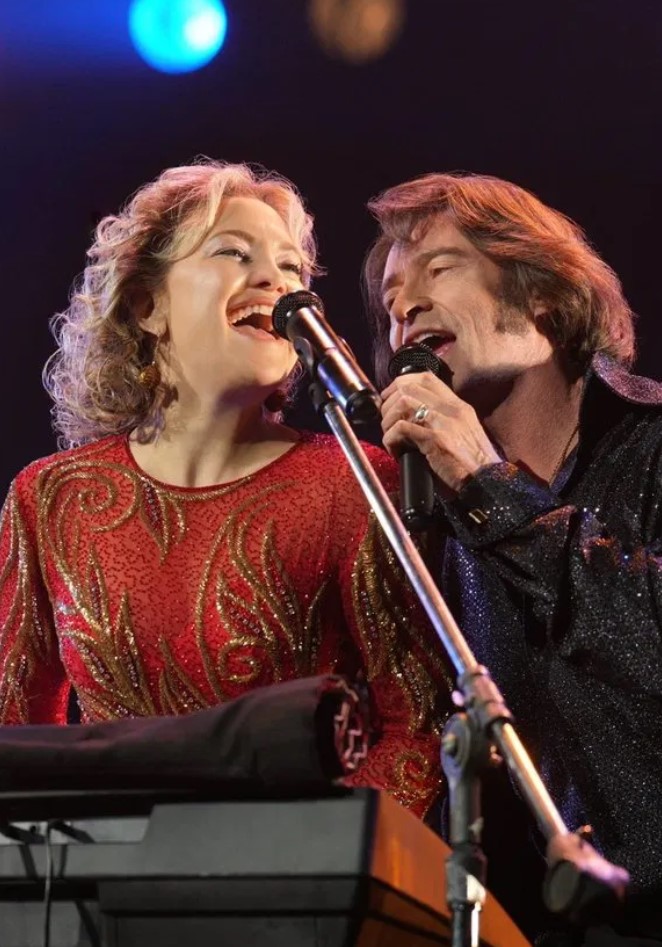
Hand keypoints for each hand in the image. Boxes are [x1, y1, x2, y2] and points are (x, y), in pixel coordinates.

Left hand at [381, 373, 501, 494]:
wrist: (487, 480)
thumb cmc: (472, 462)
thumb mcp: (462, 431)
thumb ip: (442, 419)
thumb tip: (412, 416)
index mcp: (457, 405)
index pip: (425, 377)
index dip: (402, 383)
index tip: (391, 398)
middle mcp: (451, 409)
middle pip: (408, 387)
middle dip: (389, 403)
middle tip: (387, 422)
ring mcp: (443, 422)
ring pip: (402, 403)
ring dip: (388, 421)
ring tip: (391, 438)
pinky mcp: (435, 439)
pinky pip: (402, 428)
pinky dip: (391, 440)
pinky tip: (396, 451)